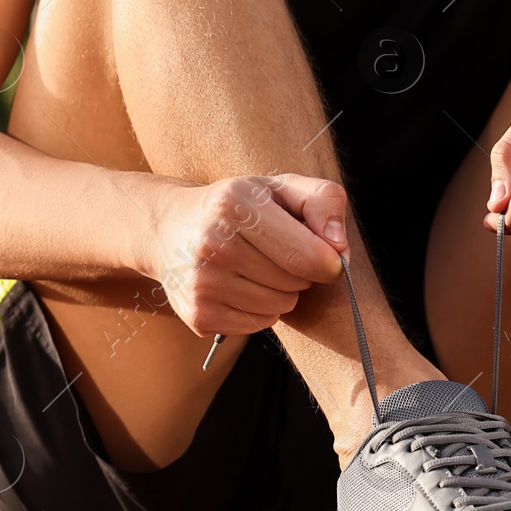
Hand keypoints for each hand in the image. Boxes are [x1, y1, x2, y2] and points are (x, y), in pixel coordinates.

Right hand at [140, 174, 347, 336]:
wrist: (171, 227)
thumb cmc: (240, 206)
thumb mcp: (281, 187)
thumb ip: (324, 201)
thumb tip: (339, 245)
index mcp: (236, 204)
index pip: (308, 256)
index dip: (330, 261)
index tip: (327, 254)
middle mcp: (213, 244)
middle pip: (296, 283)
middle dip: (300, 271)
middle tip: (277, 252)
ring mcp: (202, 283)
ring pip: (281, 306)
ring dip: (282, 291)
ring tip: (257, 266)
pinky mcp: (199, 316)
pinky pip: (260, 323)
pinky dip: (261, 309)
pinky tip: (241, 285)